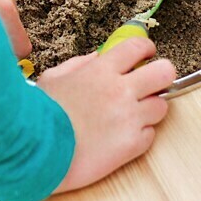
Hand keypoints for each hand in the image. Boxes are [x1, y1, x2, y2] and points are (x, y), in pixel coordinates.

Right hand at [37, 38, 175, 193]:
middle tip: (152, 83)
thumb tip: (98, 58)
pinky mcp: (131, 145)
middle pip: (165, 72)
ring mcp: (129, 118)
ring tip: (132, 116)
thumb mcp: (53, 79)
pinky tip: (121, 137)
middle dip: (162, 75)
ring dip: (150, 109)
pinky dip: (140, 136)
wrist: (35, 153)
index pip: (138, 47)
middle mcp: (121, 90)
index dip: (147, 49)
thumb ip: (79, 65)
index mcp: (101, 70)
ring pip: (162, 106)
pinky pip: (150, 135)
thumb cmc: (39, 115)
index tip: (147, 55)